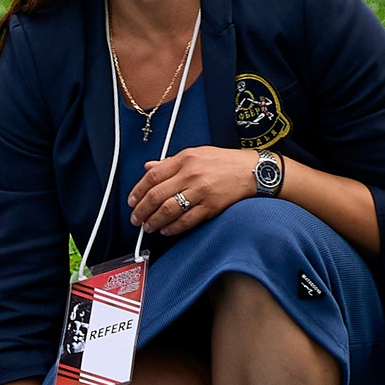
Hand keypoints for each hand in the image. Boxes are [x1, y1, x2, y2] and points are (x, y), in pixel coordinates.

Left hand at [129, 145, 255, 236]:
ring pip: (169, 210)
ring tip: (148, 227)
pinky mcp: (212, 206)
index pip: (152, 176)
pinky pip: (187, 220)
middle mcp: (191, 175)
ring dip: (154, 221)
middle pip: (157, 195)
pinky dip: (174, 227)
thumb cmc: (223, 162)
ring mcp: (201, 191)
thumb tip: (148, 167)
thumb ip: (169, 162)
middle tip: (136, 219)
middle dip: (142, 210)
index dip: (137, 191)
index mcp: (184, 160)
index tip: (131, 201)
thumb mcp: (195, 153)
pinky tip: (167, 230)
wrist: (254, 170)